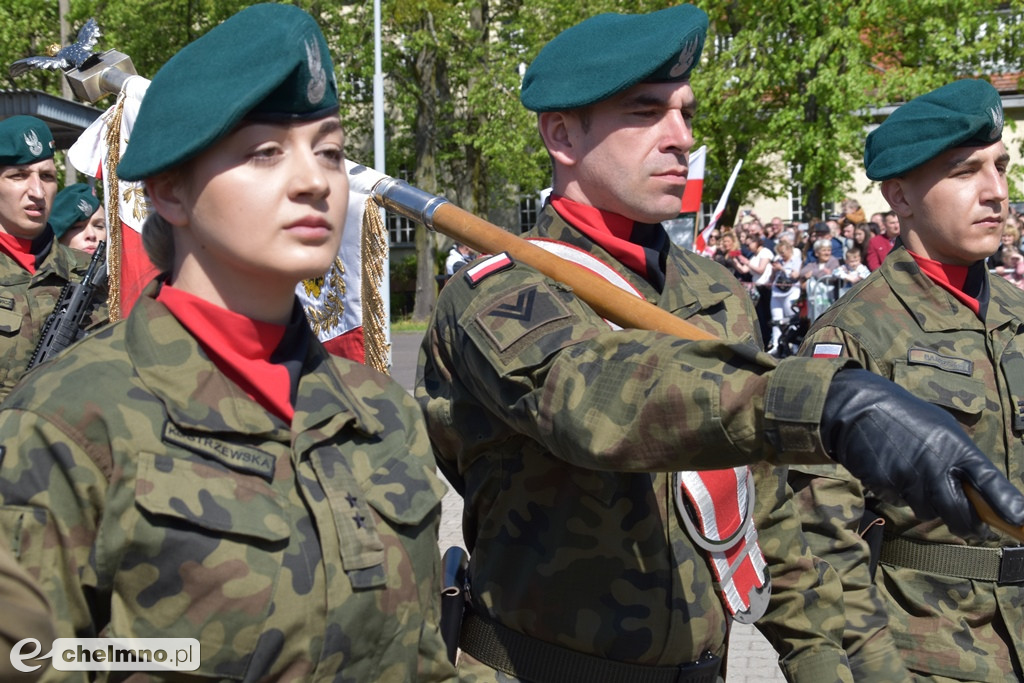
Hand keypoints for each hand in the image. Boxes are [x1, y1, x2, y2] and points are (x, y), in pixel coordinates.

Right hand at [820, 370, 1023, 538]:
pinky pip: (900, 502)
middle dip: (969, 526)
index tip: (1020, 520)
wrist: (858, 408)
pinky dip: (900, 494)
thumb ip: (961, 459)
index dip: (1006, 503)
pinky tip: (894, 472)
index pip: (988, 480)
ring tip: (917, 480)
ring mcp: (909, 476)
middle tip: (975, 529)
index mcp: (955, 447)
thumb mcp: (942, 429)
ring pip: (928, 512)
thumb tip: (982, 493)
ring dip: (928, 505)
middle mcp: (935, 464)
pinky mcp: (886, 484)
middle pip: (960, 513)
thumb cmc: (905, 417)